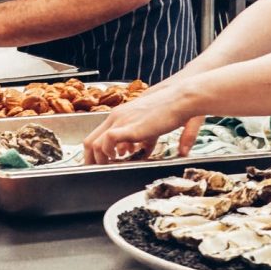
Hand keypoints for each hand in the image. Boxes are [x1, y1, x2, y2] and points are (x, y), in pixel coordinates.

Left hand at [83, 83, 202, 163]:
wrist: (181, 99)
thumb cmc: (170, 110)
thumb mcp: (153, 128)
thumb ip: (145, 140)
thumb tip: (142, 151)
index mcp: (120, 114)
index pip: (97, 134)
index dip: (96, 152)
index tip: (100, 163)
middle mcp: (117, 116)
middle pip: (90, 140)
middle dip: (91, 159)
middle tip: (97, 171)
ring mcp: (121, 120)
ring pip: (94, 143)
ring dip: (99, 160)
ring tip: (107, 168)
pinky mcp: (129, 127)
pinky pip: (107, 141)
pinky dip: (108, 153)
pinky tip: (118, 159)